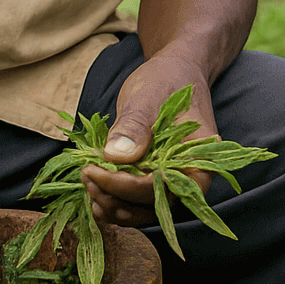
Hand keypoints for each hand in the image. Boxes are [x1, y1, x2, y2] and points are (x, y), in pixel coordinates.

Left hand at [81, 54, 217, 226]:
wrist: (173, 73)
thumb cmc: (166, 81)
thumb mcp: (147, 97)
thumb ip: (134, 127)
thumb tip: (115, 157)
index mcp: (199, 161)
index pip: (161, 188)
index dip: (125, 186)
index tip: (93, 170)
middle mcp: (188, 178)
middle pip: (152, 206)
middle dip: (115, 198)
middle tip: (85, 176)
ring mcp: (171, 182)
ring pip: (143, 210)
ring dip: (113, 204)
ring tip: (86, 184)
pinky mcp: (154, 179)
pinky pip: (136, 201)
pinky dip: (115, 200)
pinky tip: (94, 192)